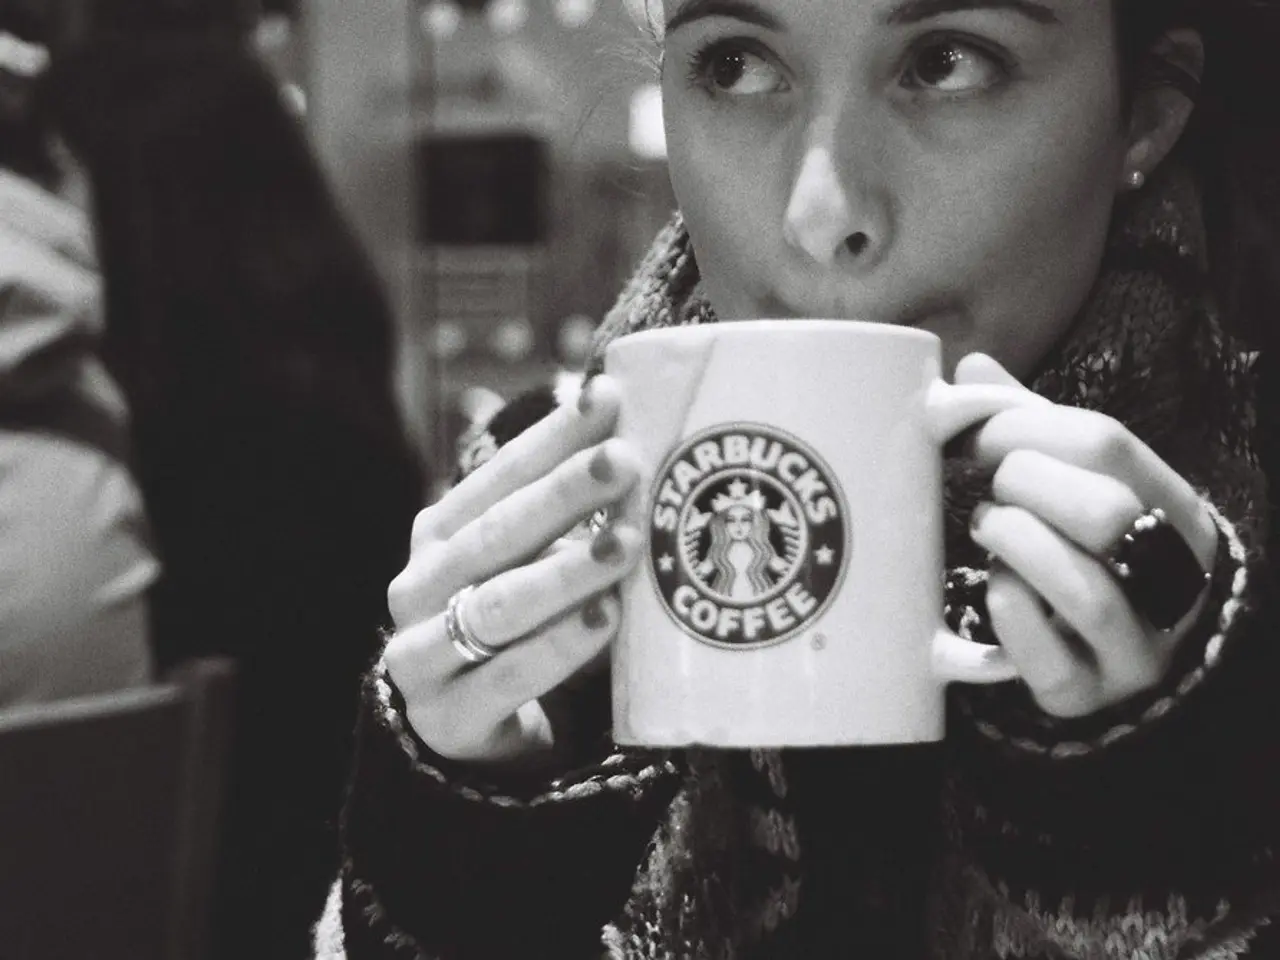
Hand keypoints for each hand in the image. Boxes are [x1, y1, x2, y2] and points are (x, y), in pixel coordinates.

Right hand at [385, 375, 644, 766]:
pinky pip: (506, 676)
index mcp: (442, 534)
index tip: (606, 397)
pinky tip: (603, 620)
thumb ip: (572, 521)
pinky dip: (557, 647)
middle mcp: (421, 584)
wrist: (473, 741)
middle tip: (626, 463)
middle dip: (563, 494)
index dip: (554, 435)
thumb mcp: (537, 568)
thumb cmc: (521, 635)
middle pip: (497, 531)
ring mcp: (422, 652)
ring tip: (627, 544)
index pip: (501, 474)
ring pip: (497, 603)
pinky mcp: (446, 716)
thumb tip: (644, 441)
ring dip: (567, 571)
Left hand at [955, 354, 1217, 717]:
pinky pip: (1046, 658)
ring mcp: (1133, 645)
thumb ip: (1033, 425)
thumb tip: (972, 369)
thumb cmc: (1092, 544)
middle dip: (1024, 485)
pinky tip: (995, 588)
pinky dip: (1009, 612)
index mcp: (1172, 508)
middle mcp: (1168, 578)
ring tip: (986, 525)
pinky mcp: (1086, 694)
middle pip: (1105, 515)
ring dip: (1016, 545)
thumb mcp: (1078, 478)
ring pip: (1082, 591)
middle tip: (986, 484)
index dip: (1027, 427)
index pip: (1108, 445)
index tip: (976, 432)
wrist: (1130, 647)